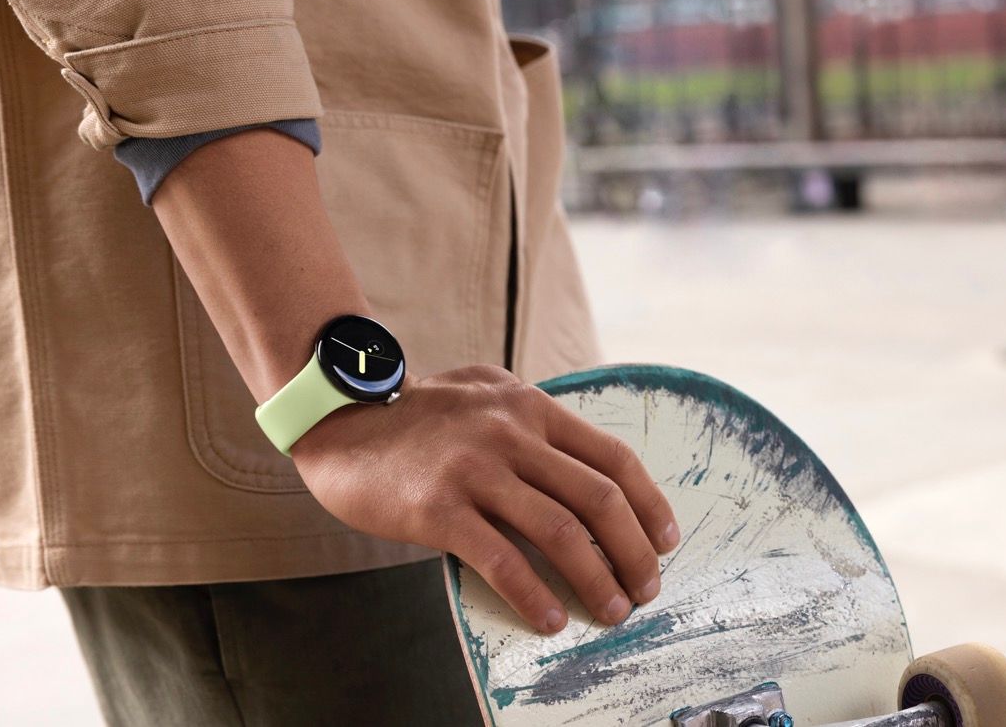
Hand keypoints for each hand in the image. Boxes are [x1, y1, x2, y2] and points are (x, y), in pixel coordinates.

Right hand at [291, 364, 679, 633]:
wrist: (339, 419)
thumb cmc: (413, 411)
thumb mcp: (482, 387)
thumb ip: (529, 411)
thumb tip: (578, 452)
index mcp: (530, 407)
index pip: (613, 458)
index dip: (650, 504)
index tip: (666, 541)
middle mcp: (511, 433)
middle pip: (598, 499)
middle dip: (635, 552)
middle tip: (647, 590)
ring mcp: (475, 470)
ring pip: (560, 533)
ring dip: (597, 580)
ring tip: (612, 612)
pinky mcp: (439, 508)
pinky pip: (501, 560)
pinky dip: (535, 595)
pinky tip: (550, 619)